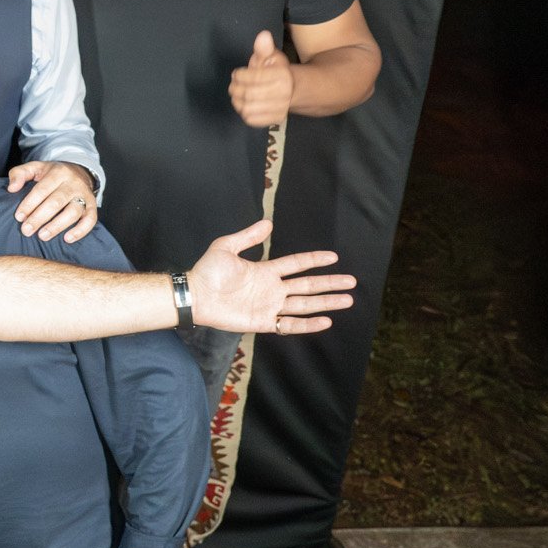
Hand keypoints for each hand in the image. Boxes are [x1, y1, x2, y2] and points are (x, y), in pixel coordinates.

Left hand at [6, 160, 97, 241]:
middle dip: (39, 218)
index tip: (19, 217)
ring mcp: (84, 195)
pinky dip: (81, 230)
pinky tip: (67, 239)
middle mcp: (73, 183)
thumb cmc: (52, 174)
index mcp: (58, 172)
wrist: (79, 172)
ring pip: (73, 211)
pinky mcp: (92, 206)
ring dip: (57, 226)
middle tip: (26, 230)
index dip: (29, 204)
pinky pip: (90, 220)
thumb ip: (19, 174)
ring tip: (42, 236)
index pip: (42, 189)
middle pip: (56, 202)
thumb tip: (12, 188)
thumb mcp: (35, 168)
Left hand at [185, 219, 354, 335]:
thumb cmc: (208, 271)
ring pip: (304, 304)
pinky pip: (290, 324)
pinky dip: (308, 324)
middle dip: (329, 283)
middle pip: (307, 285)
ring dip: (326, 302)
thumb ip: (247, 237)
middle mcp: (272, 289)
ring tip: (347, 300)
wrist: (196, 295)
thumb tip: (268, 222)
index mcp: (265, 271)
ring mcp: (269, 306)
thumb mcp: (226, 247)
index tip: (334, 257)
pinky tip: (325, 320)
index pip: (296, 264)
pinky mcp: (263, 322)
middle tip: (351, 281)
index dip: (314, 260)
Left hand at [228, 30, 294, 126]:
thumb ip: (264, 48)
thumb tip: (263, 35)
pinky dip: (243, 112)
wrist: (291, 89)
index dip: (240, 75)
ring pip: (247, 108)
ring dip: (237, 101)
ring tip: (237, 94)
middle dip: (235, 88)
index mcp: (283, 76)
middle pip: (248, 94)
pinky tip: (244, 104)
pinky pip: (251, 120)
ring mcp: (280, 109)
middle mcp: (284, 94)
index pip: (253, 78)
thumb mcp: (270, 56)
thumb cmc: (275, 71)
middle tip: (234, 84)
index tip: (237, 73)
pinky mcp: (274, 120)